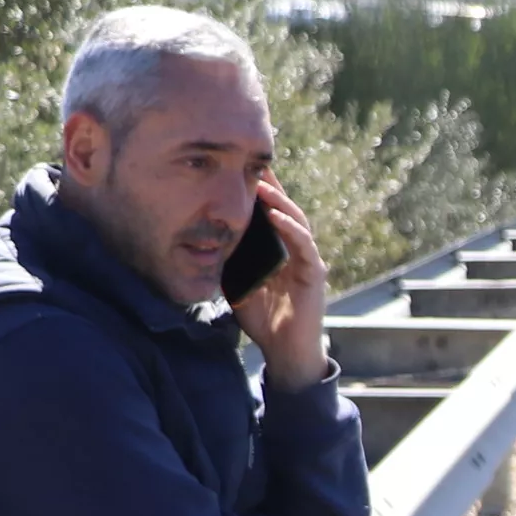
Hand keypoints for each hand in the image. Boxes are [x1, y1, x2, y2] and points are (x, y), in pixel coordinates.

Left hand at [231, 179, 330, 387]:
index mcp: (278, 250)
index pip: (269, 214)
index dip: (258, 192)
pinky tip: (277, 216)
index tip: (240, 170)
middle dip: (270, 187)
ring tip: (263, 185)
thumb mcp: (237, 284)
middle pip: (284, 209)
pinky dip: (291, 229)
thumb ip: (228, 262)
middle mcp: (295, 250)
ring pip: (295, 221)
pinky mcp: (314, 273)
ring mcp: (307, 260)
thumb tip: (201, 243)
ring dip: (280, 202)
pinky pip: (303, 245)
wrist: (285, 351)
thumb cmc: (263, 320)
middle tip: (253, 164)